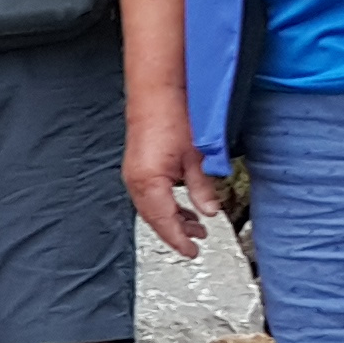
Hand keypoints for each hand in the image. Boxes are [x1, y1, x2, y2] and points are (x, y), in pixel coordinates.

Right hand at [125, 99, 212, 257]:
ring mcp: (133, 172)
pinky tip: (180, 204)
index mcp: (148, 182)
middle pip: (154, 218)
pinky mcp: (137, 165)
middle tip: (196, 241)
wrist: (156, 91)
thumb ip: (202, 189)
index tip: (192, 251)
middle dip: (175, 232)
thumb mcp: (196, 156)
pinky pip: (148, 194)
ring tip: (194, 225)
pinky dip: (165, 205)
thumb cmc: (172, 116)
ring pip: (151, 207)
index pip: (164, 222)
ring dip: (171, 218)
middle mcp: (135, 180)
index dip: (179, 239)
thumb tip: (209, 211)